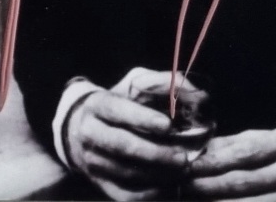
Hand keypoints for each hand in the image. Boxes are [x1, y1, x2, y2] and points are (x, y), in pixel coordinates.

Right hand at [63, 69, 203, 200]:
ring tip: (183, 171)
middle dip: (154, 153)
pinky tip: (172, 187)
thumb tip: (193, 90)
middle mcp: (90, 133)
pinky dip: (151, 194)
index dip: (141, 118)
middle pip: (121, 146)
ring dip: (157, 175)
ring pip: (126, 173)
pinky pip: (126, 195)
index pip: (116, 110)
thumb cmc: (121, 104)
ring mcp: (93, 161)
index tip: (167, 125)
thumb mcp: (134, 85)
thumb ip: (162, 83)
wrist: (82, 128)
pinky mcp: (101, 184)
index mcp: (97, 105)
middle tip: (183, 158)